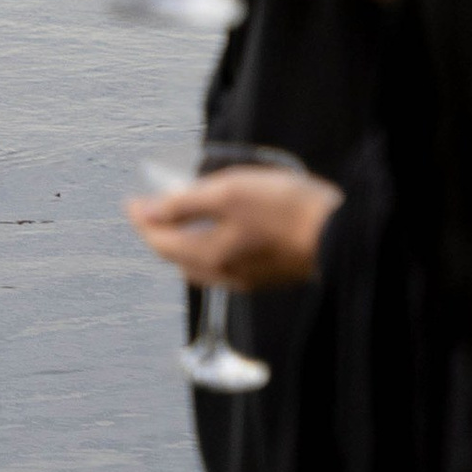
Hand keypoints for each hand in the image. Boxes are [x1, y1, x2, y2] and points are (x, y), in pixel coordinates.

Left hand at [129, 162, 340, 290]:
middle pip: (176, 258)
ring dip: (184, 244)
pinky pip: (225, 266)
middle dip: (159, 235)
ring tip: (180, 220)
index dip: (141, 220)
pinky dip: (209, 249)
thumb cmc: (283, 209)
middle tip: (151, 212)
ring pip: (201, 265)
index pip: (159, 242)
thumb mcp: (227, 192)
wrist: (341, 233)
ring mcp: (247, 279)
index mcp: (207, 256)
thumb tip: (144, 211)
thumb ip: (183, 203)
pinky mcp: (269, 275)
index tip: (131, 202)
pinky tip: (219, 233)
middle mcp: (223, 275)